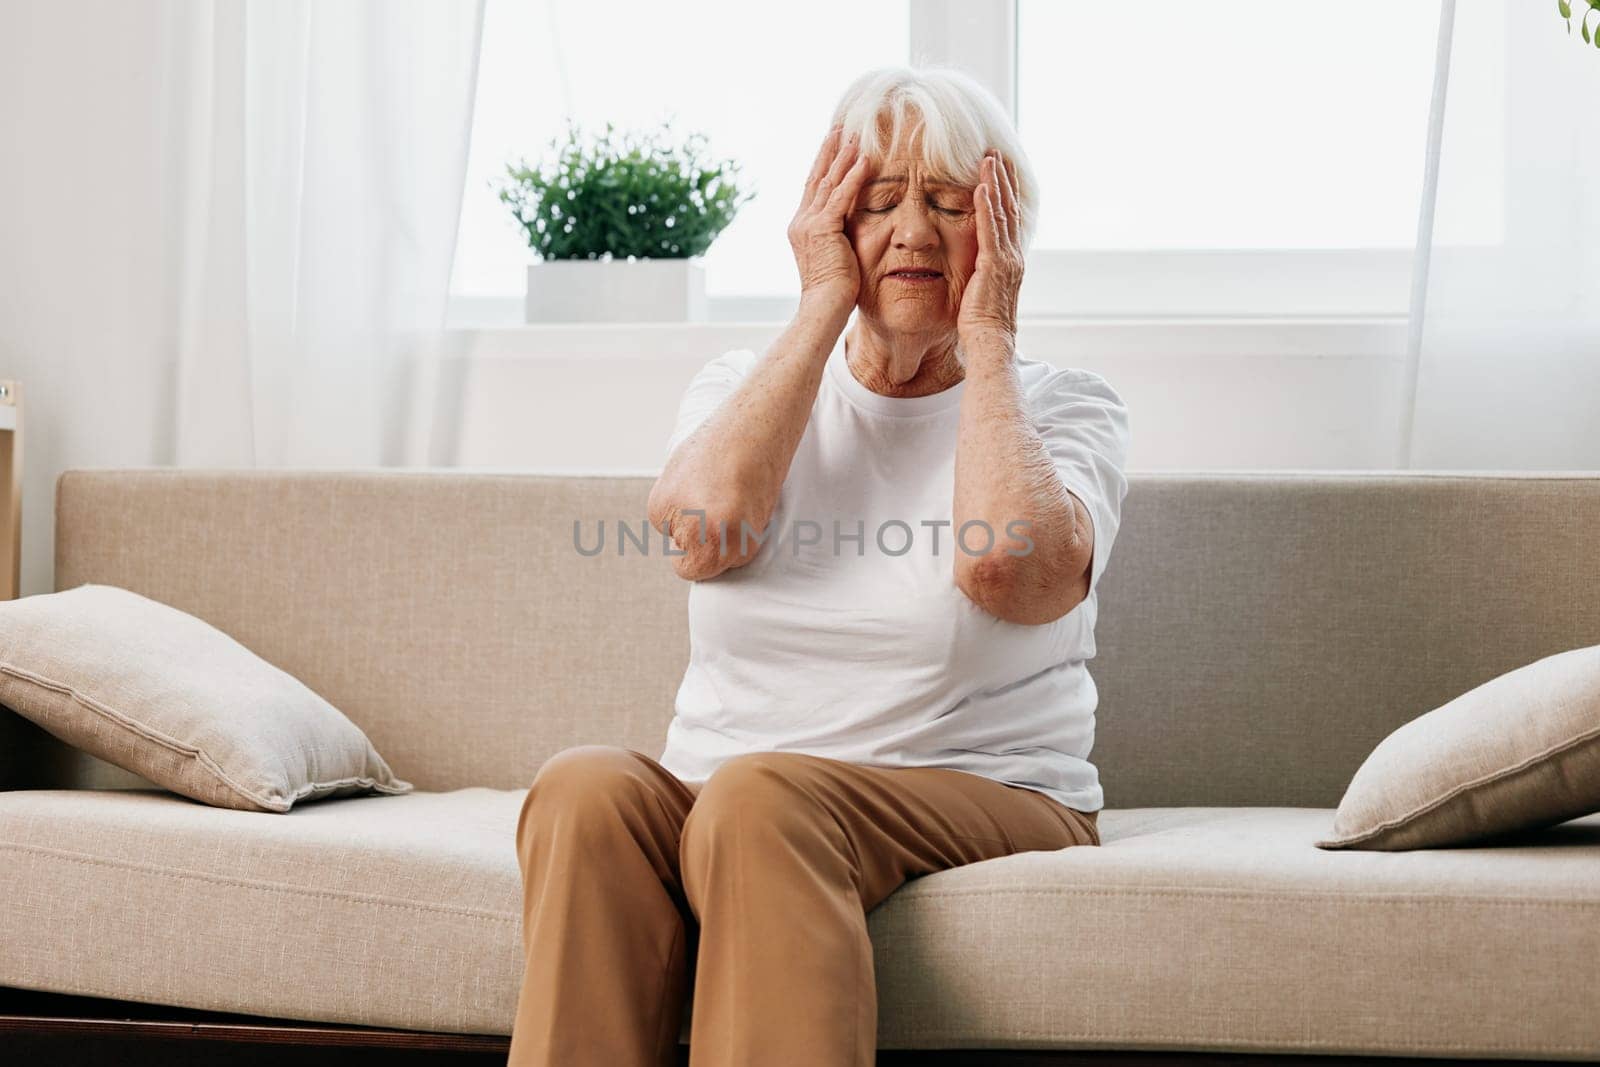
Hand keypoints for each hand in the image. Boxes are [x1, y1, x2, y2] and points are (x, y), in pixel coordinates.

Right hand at [788, 125, 871, 310]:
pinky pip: (841, 196)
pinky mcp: (824, 229)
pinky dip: (853, 176)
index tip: (833, 146)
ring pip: (828, 182)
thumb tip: (849, 231)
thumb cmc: (834, 293)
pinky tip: (865, 159)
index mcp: (801, 228)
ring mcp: (809, 224)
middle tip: (840, 128)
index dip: (823, 165)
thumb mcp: (834, 258)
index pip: (813, 189)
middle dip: (829, 151)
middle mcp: (801, 222)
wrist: (824, 307)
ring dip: (842, 156)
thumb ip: (838, 238)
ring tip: (854, 134)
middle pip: (817, 178)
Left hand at [957, 150, 1024, 346]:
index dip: (1005, 193)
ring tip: (989, 159)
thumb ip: (981, 273)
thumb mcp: (981, 292)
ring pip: (1002, 212)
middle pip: (1010, 208)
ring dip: (995, 183)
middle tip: (996, 154)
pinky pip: (990, 229)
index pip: (1008, 220)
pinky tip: (981, 186)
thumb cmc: (980, 325)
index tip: (999, 171)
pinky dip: (986, 206)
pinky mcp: (994, 265)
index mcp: (1009, 261)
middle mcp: (1013, 256)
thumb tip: (974, 265)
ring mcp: (1006, 259)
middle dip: (1003, 179)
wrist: (989, 342)